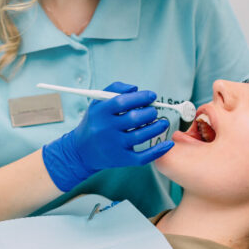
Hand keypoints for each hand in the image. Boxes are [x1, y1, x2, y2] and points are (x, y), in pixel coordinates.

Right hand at [42, 82, 172, 191]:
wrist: (81, 151)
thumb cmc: (94, 123)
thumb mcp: (97, 103)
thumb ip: (114, 90)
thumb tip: (135, 89)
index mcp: (100, 113)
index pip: (122, 101)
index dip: (140, 97)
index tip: (151, 96)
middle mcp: (106, 129)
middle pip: (134, 119)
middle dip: (150, 112)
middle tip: (154, 110)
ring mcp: (115, 146)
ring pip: (141, 136)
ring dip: (157, 127)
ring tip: (162, 122)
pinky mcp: (122, 159)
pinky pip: (143, 156)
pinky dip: (158, 150)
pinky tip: (167, 143)